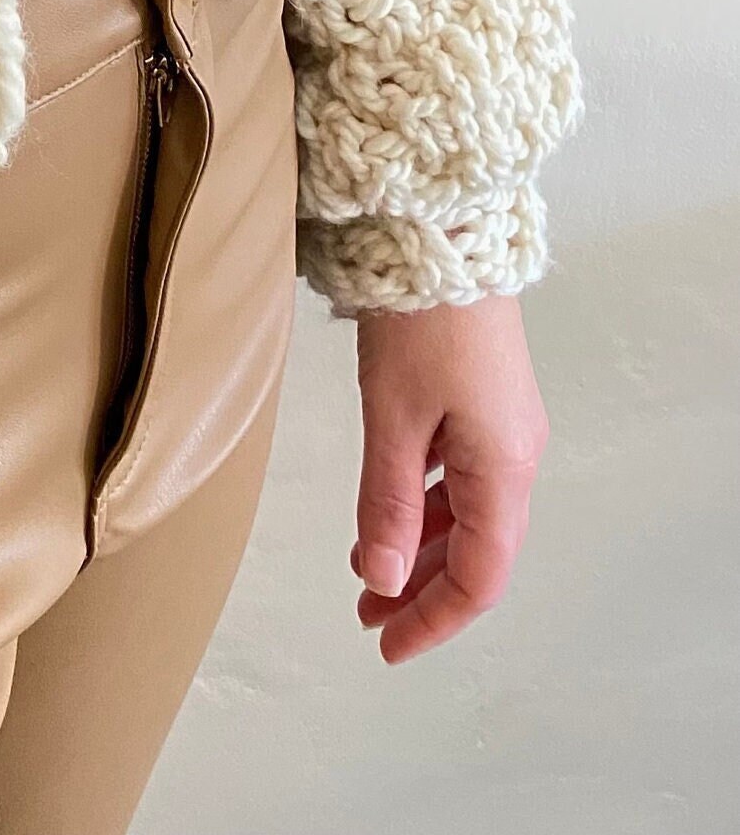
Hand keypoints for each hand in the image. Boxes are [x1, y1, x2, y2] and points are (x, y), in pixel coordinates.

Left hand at [352, 295, 548, 663]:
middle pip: (476, 551)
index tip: (386, 643)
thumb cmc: (422, 319)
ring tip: (364, 570)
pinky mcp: (480, 401)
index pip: (480, 577)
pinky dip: (421, 504)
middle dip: (420, 589)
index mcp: (503, 470)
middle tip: (366, 614)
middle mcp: (513, 456)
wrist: (444, 234)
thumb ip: (386, 503)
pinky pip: (456, 477)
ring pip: (464, 514)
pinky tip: (384, 512)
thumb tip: (382, 578)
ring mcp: (499, 427)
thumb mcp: (393, 417)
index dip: (433, 619)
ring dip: (417, 548)